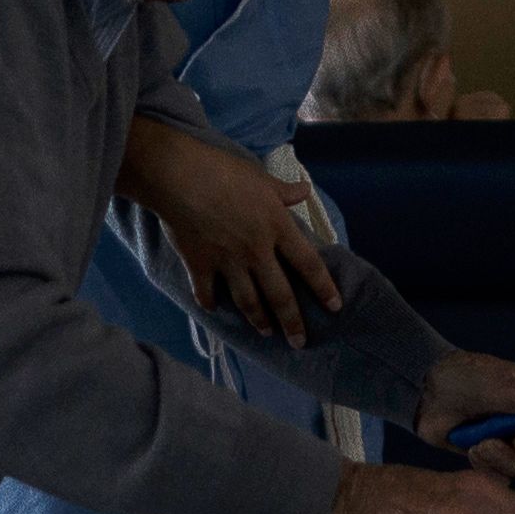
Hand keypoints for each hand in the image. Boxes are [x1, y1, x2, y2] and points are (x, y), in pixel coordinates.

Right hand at [121, 118, 339, 345]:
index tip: (334, 307)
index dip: (324, 288)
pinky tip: (214, 309)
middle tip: (299, 342)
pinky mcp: (200, 265)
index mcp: (277, 227)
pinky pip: (207, 292)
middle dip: (292, 322)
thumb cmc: (224, 171)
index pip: (309, 264)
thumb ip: (283, 191)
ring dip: (258, 319)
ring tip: (265, 332)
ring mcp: (228, 262)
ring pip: (248, 301)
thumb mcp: (261, 178)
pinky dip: (210, 303)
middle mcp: (257, 251)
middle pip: (281, 295)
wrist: (180, 177)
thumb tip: (304, 191)